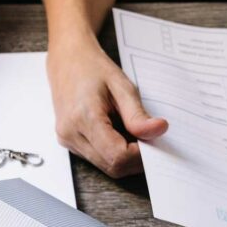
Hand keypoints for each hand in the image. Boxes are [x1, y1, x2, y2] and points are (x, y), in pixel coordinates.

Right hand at [48, 36, 167, 177]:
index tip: (154, 141)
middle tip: (149, 139)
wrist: (67, 59)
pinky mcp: (68, 141)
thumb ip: (138, 114)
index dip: (141, 156)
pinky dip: (114, 153)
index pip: (118, 156)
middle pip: (112, 166)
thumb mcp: (122, 86)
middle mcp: (71, 134)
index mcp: (84, 118)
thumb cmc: (93, 68)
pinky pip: (97, 158)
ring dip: (126, 157)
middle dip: (136, 159)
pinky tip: (120, 135)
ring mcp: (67, 140)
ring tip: (135, 134)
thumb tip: (158, 131)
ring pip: (105, 167)